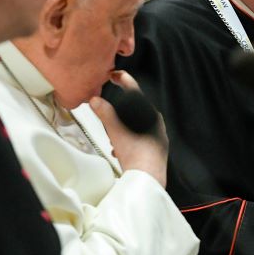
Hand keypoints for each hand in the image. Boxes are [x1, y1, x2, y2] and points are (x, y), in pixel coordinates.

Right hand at [89, 71, 167, 187]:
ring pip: (137, 125)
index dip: (124, 80)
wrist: (148, 179)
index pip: (135, 91)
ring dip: (123, 128)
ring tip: (113, 136)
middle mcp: (157, 124)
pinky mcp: (156, 149)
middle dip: (120, 110)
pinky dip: (128, 140)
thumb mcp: (115, 131)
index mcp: (150, 114)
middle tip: (109, 108)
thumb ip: (105, 113)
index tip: (115, 74)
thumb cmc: (136, 155)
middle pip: (136, 109)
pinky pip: (140, 138)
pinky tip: (119, 149)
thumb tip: (95, 101)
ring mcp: (158, 137)